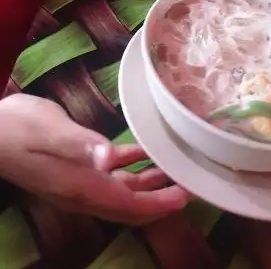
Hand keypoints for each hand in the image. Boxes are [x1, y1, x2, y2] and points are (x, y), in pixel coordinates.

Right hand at [0, 94, 189, 224]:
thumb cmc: (18, 128)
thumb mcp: (48, 130)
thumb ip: (79, 143)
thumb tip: (109, 157)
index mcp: (80, 186)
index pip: (128, 204)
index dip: (159, 204)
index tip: (186, 196)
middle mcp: (81, 191)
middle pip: (129, 206)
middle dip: (160, 200)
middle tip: (189, 187)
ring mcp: (77, 182)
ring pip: (121, 191)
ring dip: (148, 185)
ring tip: (174, 172)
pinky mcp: (73, 169)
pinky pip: (108, 175)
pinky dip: (129, 167)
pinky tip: (142, 153)